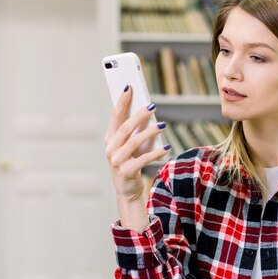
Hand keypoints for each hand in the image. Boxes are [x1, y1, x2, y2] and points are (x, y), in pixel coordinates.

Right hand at [104, 85, 169, 202]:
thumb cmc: (131, 164)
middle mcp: (110, 148)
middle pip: (125, 127)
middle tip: (152, 106)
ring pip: (134, 142)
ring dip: (150, 132)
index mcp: (110, 139)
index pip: (115, 116)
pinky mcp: (126, 171)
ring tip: (163, 125)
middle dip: (139, 115)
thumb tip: (148, 111)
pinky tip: (167, 147)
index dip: (122, 101)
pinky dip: (156, 153)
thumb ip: (134, 131)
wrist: (127, 191)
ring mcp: (117, 161)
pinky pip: (143, 159)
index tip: (129, 87)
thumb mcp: (130, 147)